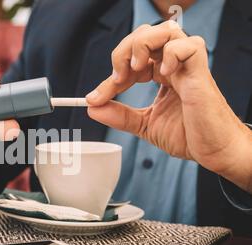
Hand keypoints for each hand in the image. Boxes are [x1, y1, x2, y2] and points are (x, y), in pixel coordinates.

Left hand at [86, 21, 251, 191]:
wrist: (213, 152)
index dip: (110, 76)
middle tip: (117, 78)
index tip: (94, 97)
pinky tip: (163, 73)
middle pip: (145, 35)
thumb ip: (119, 116)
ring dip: (142, 45)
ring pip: (166, 30)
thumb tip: (93, 108)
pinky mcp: (201, 73)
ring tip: (136, 69)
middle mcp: (173, 66)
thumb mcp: (144, 125)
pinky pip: (190, 46)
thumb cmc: (188, 136)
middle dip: (123, 51)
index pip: (131, 61)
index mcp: (161, 74)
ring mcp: (187, 67)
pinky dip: (171, 53)